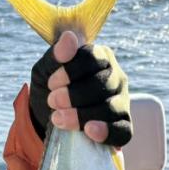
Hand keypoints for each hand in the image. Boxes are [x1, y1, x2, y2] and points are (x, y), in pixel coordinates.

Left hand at [29, 31, 131, 145]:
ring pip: (112, 107)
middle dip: (75, 94)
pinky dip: (107, 132)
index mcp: (100, 57)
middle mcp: (116, 77)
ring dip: (83, 114)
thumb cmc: (50, 89)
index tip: (51, 83)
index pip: (93, 57)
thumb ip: (55, 55)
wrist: (48, 117)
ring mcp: (122, 102)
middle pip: (104, 83)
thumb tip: (69, 38)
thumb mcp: (44, 71)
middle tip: (52, 101)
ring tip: (58, 119)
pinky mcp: (123, 126)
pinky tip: (89, 131)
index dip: (71, 70)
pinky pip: (124, 131)